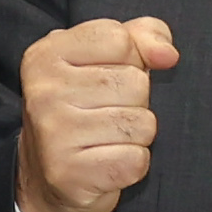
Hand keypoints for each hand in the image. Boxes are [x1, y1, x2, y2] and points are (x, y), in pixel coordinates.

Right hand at [15, 17, 179, 211]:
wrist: (50, 175)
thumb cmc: (87, 107)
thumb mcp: (108, 58)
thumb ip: (142, 36)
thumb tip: (167, 55)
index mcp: (45, 55)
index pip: (119, 39)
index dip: (130, 59)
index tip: (106, 75)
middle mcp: (43, 91)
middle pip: (135, 82)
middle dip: (135, 101)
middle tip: (104, 113)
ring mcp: (53, 133)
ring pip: (142, 123)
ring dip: (136, 135)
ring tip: (106, 138)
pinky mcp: (70, 173)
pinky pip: (137, 159)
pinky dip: (132, 163)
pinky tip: (107, 162)